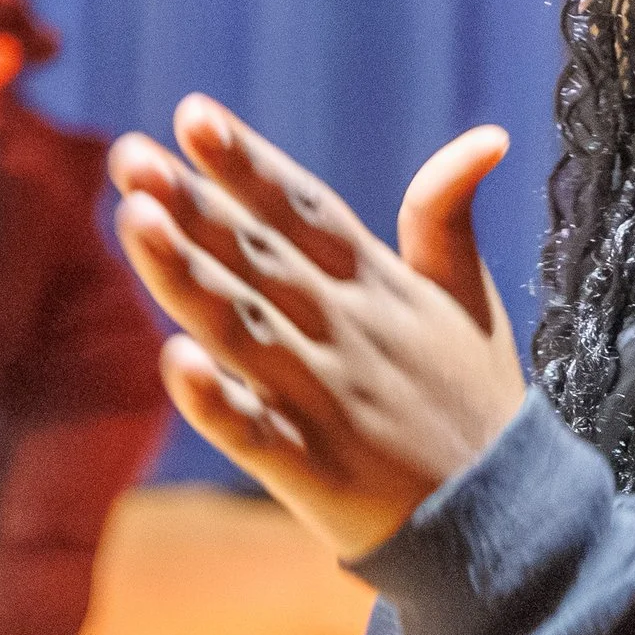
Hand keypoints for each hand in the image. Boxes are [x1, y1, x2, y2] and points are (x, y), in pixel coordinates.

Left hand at [107, 95, 526, 559]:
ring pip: (243, 331)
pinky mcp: (314, 473)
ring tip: (133, 220)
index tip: (192, 115)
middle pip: (260, 260)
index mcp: (383, 289)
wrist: (505, 520)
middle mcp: (350, 335)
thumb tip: (486, 135)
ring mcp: (330, 404)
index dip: (249, 163)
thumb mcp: (470, 298)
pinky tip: (173, 359)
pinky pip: (256, 433)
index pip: (304, 211)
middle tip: (129, 156)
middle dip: (195, 204)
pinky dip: (217, 401)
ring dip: (188, 277)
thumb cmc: (477, 400)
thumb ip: (447, 217)